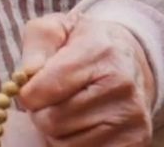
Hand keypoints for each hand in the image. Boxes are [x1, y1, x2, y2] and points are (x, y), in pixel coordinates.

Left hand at [16, 11, 156, 146]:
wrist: (129, 62)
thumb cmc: (82, 45)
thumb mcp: (55, 28)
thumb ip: (36, 43)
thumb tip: (27, 73)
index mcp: (99, 52)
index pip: (48, 87)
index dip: (28, 93)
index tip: (29, 90)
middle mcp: (121, 85)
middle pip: (53, 120)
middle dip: (40, 113)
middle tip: (48, 102)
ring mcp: (132, 117)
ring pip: (66, 143)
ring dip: (55, 132)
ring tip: (66, 111)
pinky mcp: (135, 141)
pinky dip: (74, 145)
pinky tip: (81, 126)